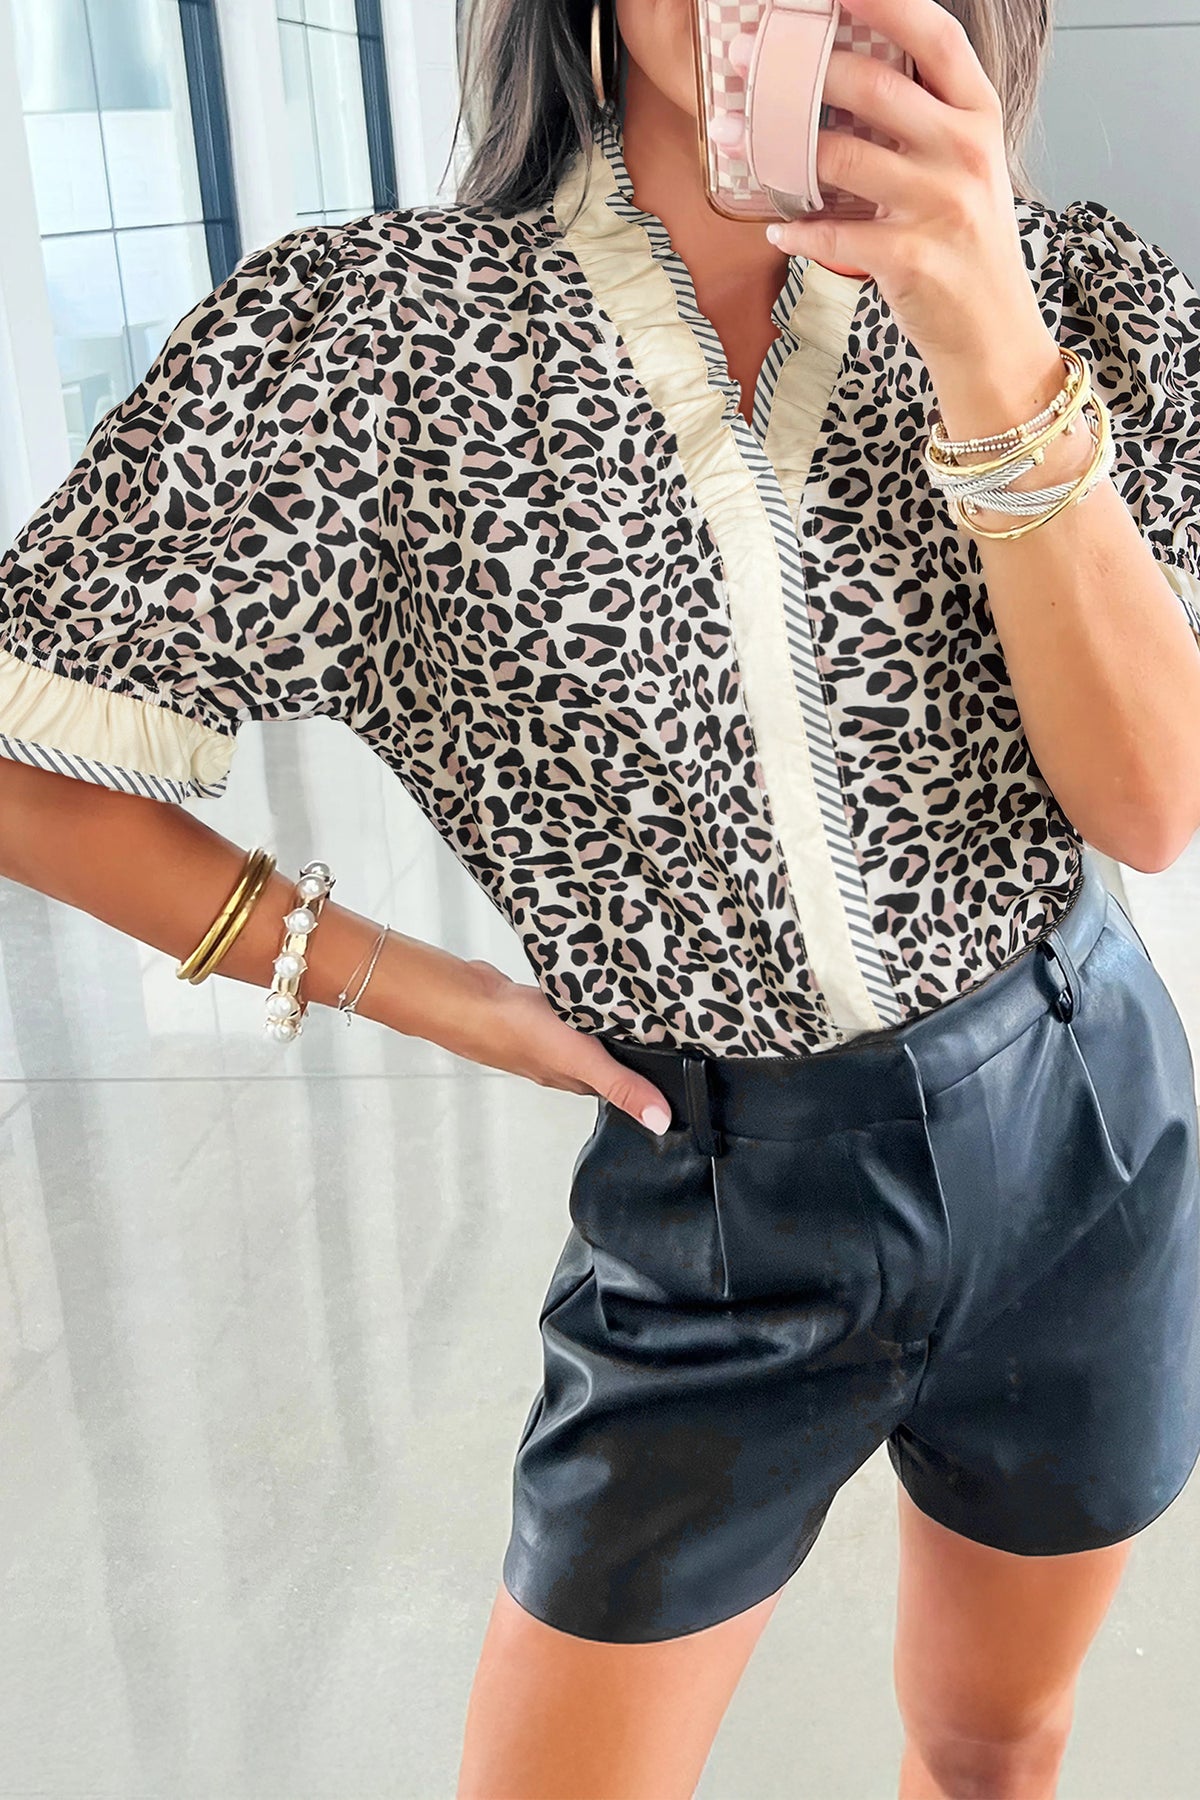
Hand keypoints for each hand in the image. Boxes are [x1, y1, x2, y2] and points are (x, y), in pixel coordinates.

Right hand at [453, 962, 674, 1134]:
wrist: (468, 1000)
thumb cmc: (518, 1031)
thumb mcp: (583, 1060)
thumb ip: (622, 1086)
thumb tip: (660, 1121)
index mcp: (580, 1081)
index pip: (623, 1087)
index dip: (648, 1082)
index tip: (678, 1072)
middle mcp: (566, 1064)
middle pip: (608, 1062)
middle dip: (632, 1051)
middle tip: (664, 1035)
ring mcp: (550, 1039)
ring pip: (589, 1039)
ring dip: (607, 1030)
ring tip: (633, 1013)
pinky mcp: (538, 1014)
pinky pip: (570, 1016)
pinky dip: (584, 1010)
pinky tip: (591, 996)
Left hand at [736, 0, 1050, 377]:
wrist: (993, 335)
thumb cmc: (967, 246)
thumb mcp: (964, 169)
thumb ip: (924, 121)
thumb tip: (851, 78)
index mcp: (978, 117)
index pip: (935, 37)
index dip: (884, 3)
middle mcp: (964, 151)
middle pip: (872, 85)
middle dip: (803, 73)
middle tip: (754, 69)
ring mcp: (940, 204)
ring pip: (839, 156)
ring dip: (783, 154)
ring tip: (752, 153)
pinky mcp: (910, 257)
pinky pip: (832, 232)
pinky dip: (797, 231)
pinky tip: (780, 228)